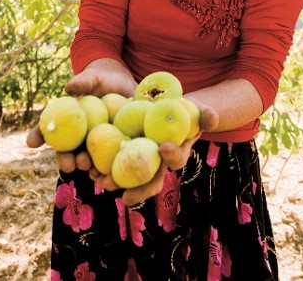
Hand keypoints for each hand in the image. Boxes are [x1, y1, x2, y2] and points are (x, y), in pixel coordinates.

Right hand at [26, 59, 136, 172]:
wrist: (123, 86)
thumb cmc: (102, 81)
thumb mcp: (92, 79)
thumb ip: (82, 82)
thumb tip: (69, 87)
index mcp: (65, 120)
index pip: (47, 129)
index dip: (38, 136)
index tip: (32, 141)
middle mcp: (76, 135)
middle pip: (65, 151)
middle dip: (64, 160)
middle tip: (68, 163)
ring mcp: (92, 142)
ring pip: (84, 160)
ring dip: (84, 166)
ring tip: (87, 166)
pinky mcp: (110, 147)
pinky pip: (105, 162)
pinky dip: (105, 171)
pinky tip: (107, 175)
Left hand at [91, 104, 218, 205]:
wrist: (164, 109)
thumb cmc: (183, 111)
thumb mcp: (194, 109)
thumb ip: (204, 114)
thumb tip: (213, 118)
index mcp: (176, 153)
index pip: (176, 159)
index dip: (171, 156)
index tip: (164, 148)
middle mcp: (158, 162)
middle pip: (149, 180)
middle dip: (138, 188)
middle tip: (125, 193)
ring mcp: (140, 161)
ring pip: (127, 176)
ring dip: (114, 181)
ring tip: (101, 180)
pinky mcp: (124, 153)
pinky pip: (112, 163)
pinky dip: (101, 166)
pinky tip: (89, 167)